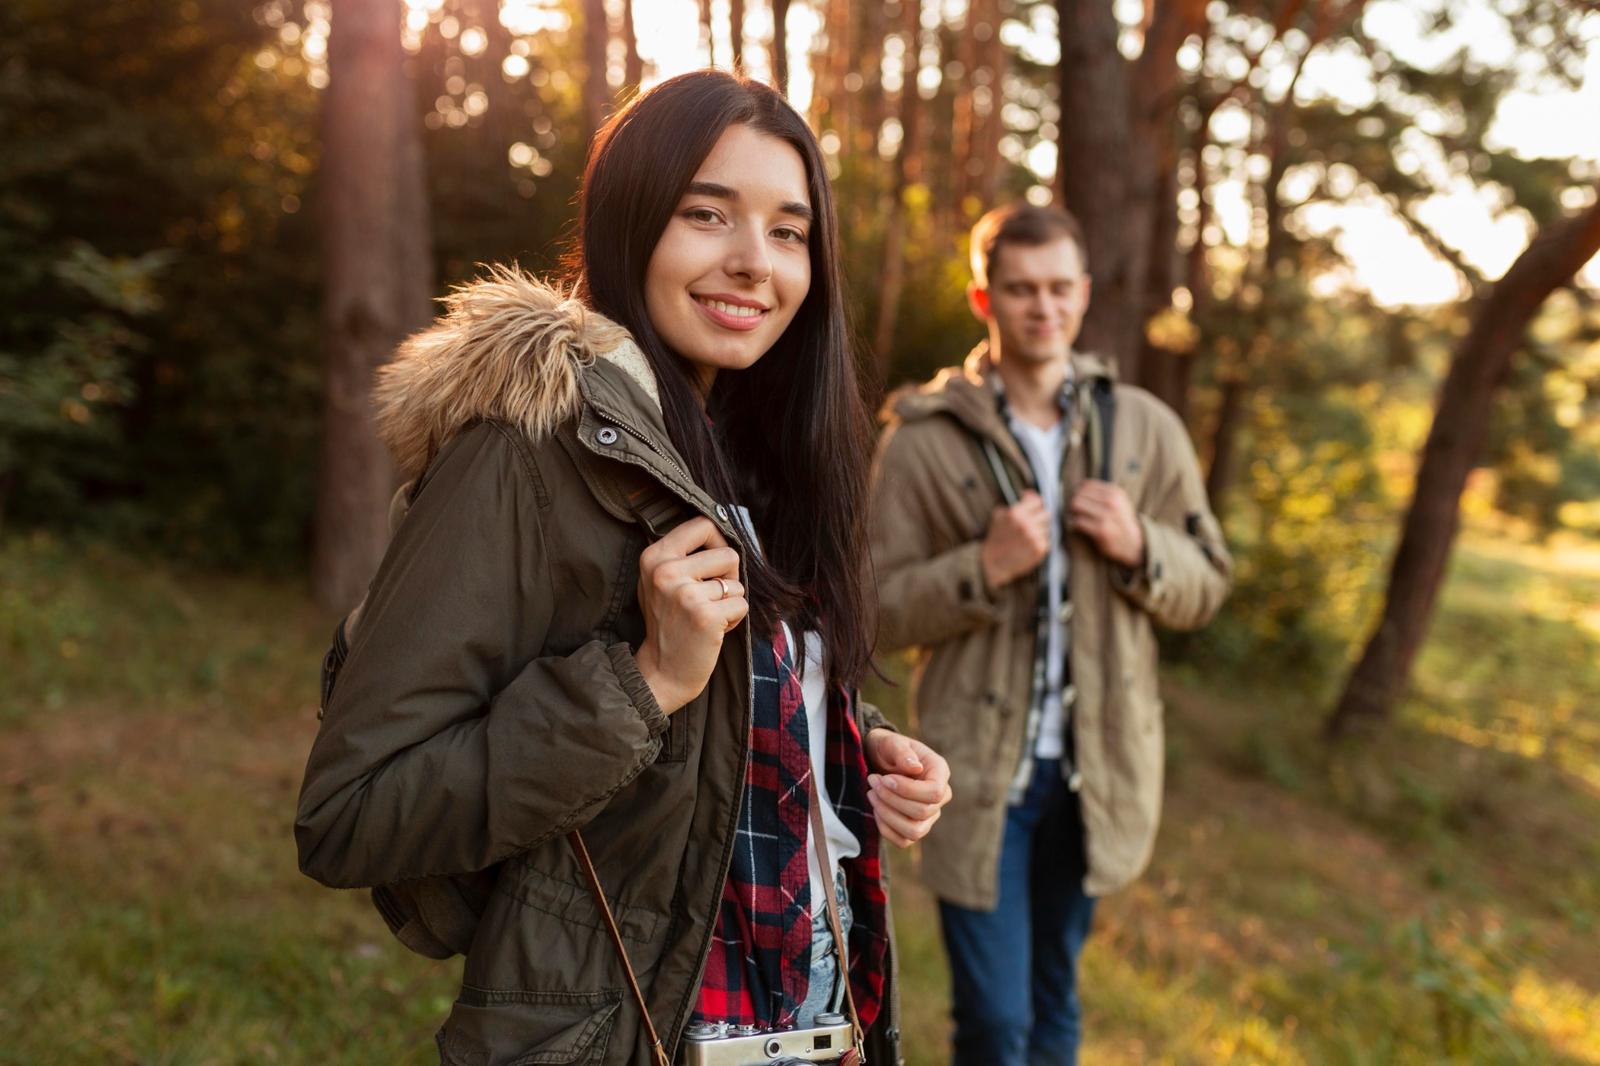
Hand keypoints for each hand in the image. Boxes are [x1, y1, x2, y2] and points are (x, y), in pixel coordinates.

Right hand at [634, 517, 746, 714]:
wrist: (662, 671)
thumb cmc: (668, 624)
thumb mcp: (661, 581)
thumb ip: (684, 555)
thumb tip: (723, 530)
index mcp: (654, 556)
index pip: (702, 525)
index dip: (719, 541)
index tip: (716, 562)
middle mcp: (666, 571)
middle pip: (728, 554)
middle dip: (729, 578)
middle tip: (710, 599)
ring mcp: (685, 594)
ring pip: (736, 584)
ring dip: (729, 603)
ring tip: (707, 617)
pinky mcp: (705, 616)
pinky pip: (741, 604)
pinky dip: (734, 619)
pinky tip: (713, 630)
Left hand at [863, 730, 951, 847]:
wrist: (878, 759)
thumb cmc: (888, 749)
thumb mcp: (892, 742)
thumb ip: (902, 752)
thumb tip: (915, 768)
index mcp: (939, 772)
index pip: (935, 793)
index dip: (908, 790)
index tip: (885, 778)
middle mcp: (940, 797)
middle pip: (922, 812)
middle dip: (891, 799)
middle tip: (872, 780)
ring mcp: (929, 816)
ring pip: (914, 831)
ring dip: (887, 815)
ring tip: (872, 794)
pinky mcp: (914, 828)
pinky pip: (903, 841)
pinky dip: (885, 828)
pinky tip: (876, 808)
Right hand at [979, 490, 1049, 588]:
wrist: (993, 562)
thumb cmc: (996, 538)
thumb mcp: (999, 516)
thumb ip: (1014, 504)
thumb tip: (1029, 494)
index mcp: (1016, 513)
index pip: (1037, 501)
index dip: (1036, 503)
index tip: (1035, 505)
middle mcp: (1026, 524)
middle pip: (1045, 513)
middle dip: (1039, 517)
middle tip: (1032, 522)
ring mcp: (1034, 537)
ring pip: (1047, 527)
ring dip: (1040, 530)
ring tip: (1028, 536)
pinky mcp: (1040, 549)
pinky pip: (1047, 539)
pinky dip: (1040, 541)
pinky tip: (1029, 544)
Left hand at [1070, 479, 1143, 567]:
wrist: (1133, 542)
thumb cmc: (1120, 521)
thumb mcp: (1118, 501)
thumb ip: (1101, 492)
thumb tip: (1080, 485)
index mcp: (1115, 492)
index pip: (1086, 485)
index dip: (1080, 492)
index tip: (1081, 500)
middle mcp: (1111, 502)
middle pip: (1079, 495)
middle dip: (1075, 503)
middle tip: (1077, 511)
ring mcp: (1106, 516)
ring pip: (1076, 506)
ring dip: (1074, 513)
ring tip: (1079, 518)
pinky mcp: (1100, 530)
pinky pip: (1078, 522)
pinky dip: (1075, 524)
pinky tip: (1080, 527)